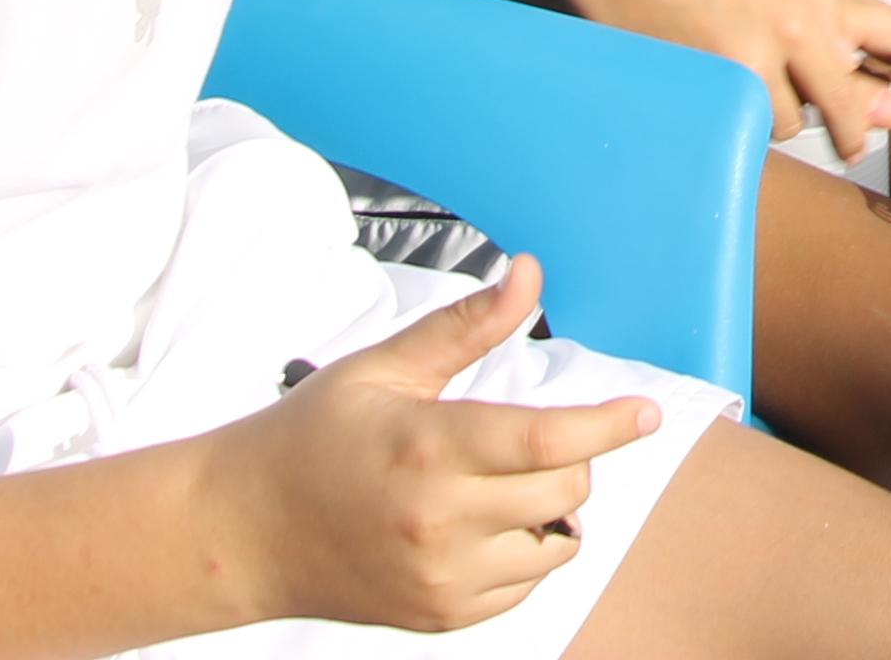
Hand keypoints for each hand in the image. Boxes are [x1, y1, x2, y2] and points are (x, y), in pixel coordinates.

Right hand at [203, 258, 657, 633]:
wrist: (244, 533)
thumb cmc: (312, 438)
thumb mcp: (384, 368)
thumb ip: (467, 326)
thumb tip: (530, 274)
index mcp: (427, 449)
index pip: (548, 442)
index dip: (608, 425)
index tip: (646, 414)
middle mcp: (439, 522)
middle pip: (566, 489)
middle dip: (574, 456)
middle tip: (531, 438)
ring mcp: (441, 578)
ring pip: (558, 541)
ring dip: (552, 507)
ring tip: (499, 483)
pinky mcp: (441, 616)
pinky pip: (527, 583)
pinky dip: (525, 551)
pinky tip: (479, 525)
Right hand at [571, 0, 890, 150]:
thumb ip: (810, 18)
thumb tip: (851, 72)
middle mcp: (793, 31)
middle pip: (849, 106)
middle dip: (860, 126)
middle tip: (865, 138)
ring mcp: (749, 64)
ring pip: (788, 126)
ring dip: (776, 118)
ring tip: (745, 81)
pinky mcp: (706, 89)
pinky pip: (737, 130)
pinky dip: (731, 123)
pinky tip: (708, 96)